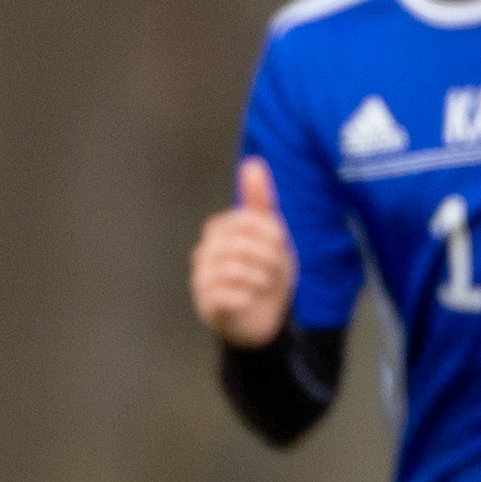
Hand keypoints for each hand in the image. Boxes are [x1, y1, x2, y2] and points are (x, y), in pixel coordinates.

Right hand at [187, 159, 298, 349]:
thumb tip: (252, 163)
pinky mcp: (206, 306)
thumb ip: (259, 199)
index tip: (278, 248)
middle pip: (243, 245)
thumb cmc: (265, 272)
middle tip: (274, 272)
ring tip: (263, 287)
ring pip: (236, 270)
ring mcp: (202, 280)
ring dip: (261, 281)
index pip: (248, 221)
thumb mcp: (270, 234)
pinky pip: (228, 295)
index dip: (271, 235)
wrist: (265, 318)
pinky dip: (248, 299)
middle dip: (269, 260)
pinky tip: (251, 301)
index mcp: (218, 232)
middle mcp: (204, 253)